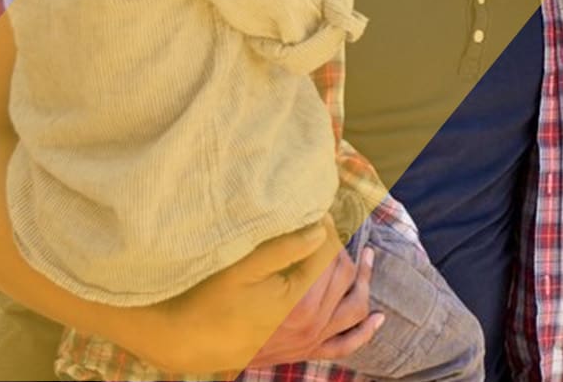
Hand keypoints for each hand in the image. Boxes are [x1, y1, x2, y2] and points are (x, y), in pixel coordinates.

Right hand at [145, 217, 351, 372]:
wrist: (184, 343)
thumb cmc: (208, 300)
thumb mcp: (241, 268)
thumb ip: (285, 247)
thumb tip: (321, 229)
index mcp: (299, 300)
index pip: (328, 253)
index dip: (327, 227)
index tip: (319, 210)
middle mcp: (312, 323)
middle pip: (342, 275)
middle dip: (340, 247)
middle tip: (331, 225)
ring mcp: (310, 341)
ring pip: (353, 306)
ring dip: (364, 281)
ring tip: (368, 255)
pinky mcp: (303, 353)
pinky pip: (344, 345)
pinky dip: (364, 332)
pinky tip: (378, 319)